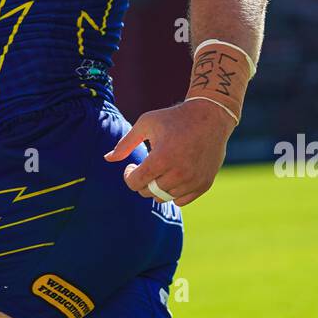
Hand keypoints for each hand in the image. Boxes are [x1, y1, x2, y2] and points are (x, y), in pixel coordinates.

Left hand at [104, 99, 236, 206]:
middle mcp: (178, 173)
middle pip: (148, 192)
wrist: (211, 116)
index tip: (132, 166)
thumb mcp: (146, 123)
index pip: (135, 183)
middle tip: (146, 167)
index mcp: (161, 158)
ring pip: (164, 198)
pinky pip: (181, 200)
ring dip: (158, 187)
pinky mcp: (204, 184)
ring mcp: (193, 180)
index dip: (128, 176)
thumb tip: (107, 159)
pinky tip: (173, 176)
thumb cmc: (174, 118)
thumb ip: (125, 143)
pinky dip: (174, 193)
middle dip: (142, 182)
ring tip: (161, 169)